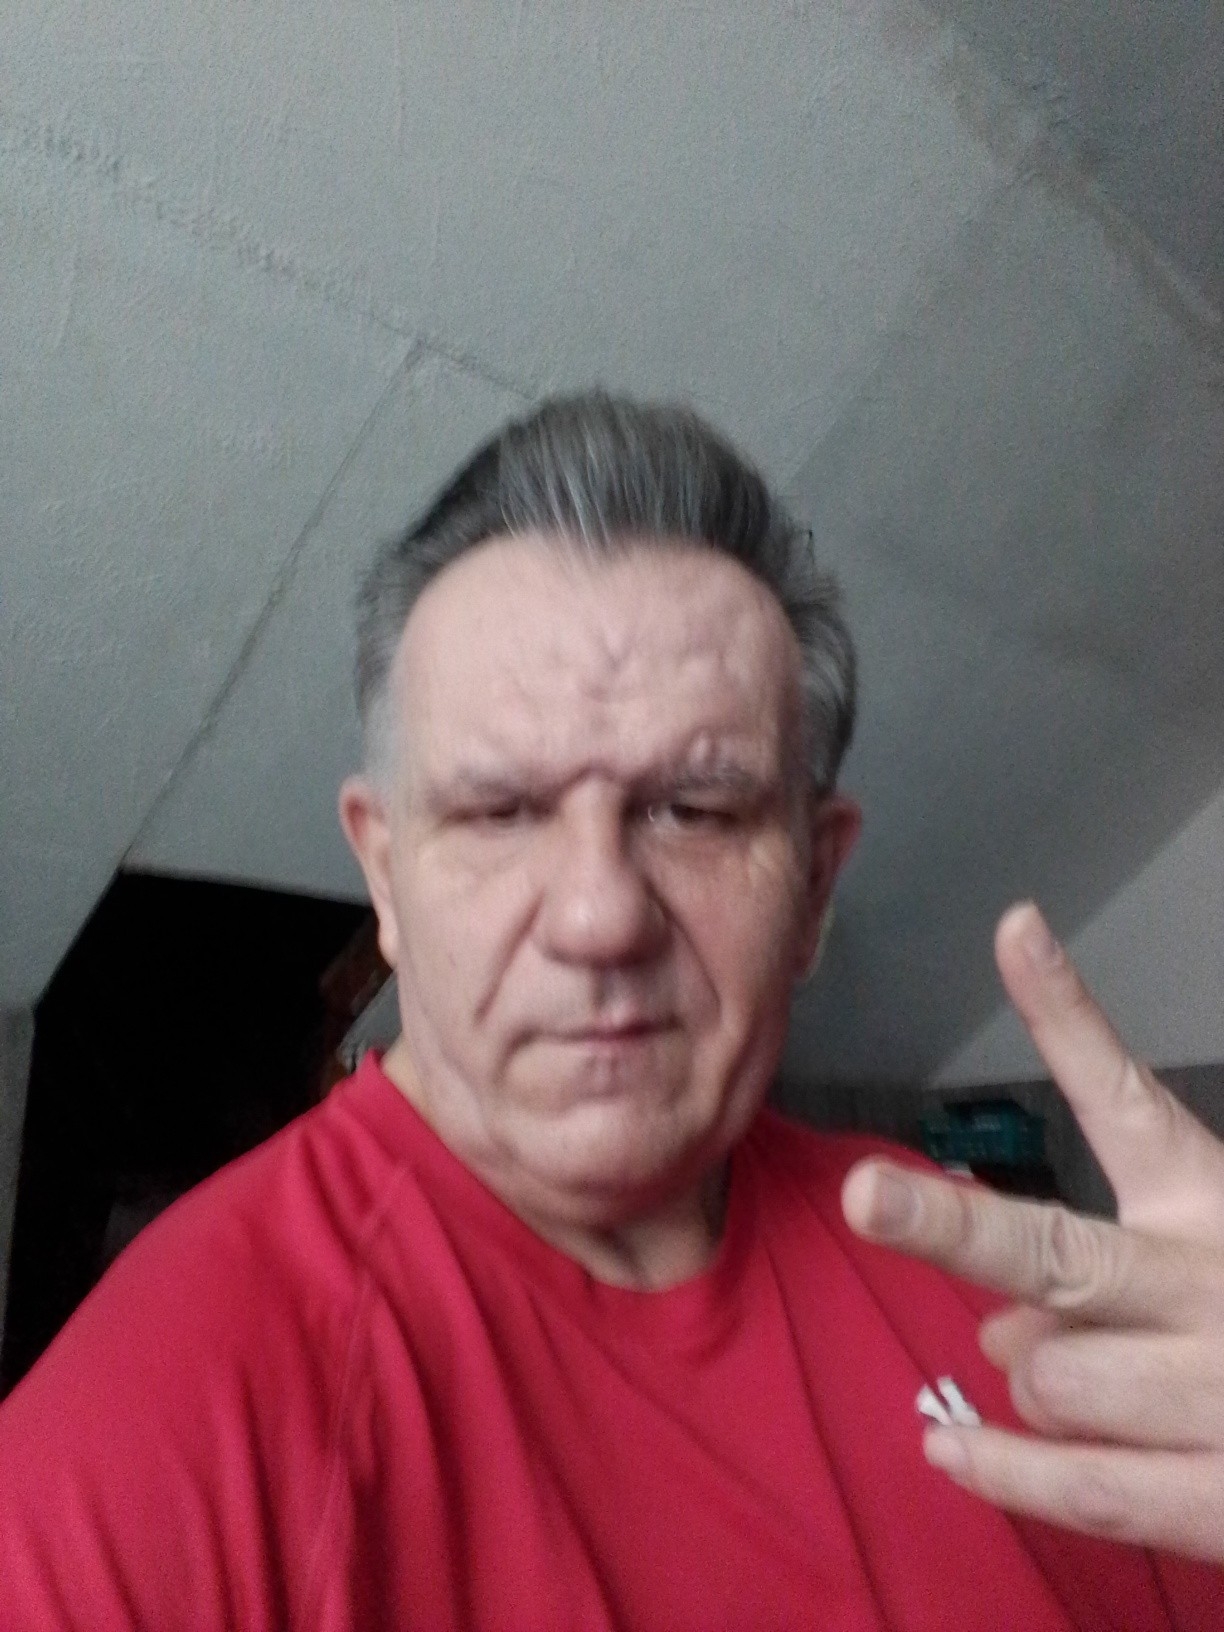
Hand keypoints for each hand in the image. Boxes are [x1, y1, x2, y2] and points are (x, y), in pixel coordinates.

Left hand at [841, 902, 1223, 1562]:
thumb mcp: (1207, 1256)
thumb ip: (1095, 1276)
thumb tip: (996, 1333)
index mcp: (1211, 1201)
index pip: (1127, 1096)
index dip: (1066, 1011)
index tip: (1014, 929)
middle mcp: (1210, 1283)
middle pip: (1059, 1252)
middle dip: (957, 1226)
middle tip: (871, 1198)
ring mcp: (1220, 1391)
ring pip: (1048, 1377)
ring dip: (1038, 1380)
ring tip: (1089, 1379)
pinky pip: (1085, 1489)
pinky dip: (1008, 1474)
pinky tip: (950, 1453)